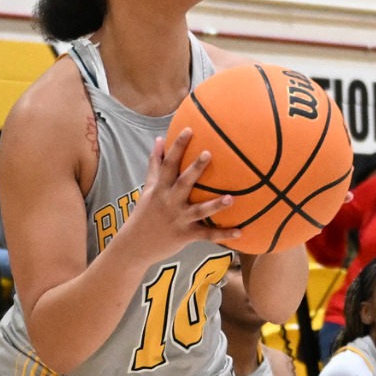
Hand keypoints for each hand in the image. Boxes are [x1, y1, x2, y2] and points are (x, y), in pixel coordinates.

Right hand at [111, 129, 233, 265]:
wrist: (135, 246)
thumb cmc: (144, 214)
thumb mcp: (148, 188)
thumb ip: (155, 164)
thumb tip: (160, 139)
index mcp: (160, 188)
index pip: (168, 164)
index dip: (178, 146)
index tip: (189, 130)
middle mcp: (169, 202)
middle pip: (183, 183)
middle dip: (195, 169)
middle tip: (209, 153)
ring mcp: (178, 219)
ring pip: (199, 211)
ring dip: (215, 205)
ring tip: (231, 198)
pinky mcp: (185, 235)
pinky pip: (207, 235)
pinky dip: (223, 235)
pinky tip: (240, 232)